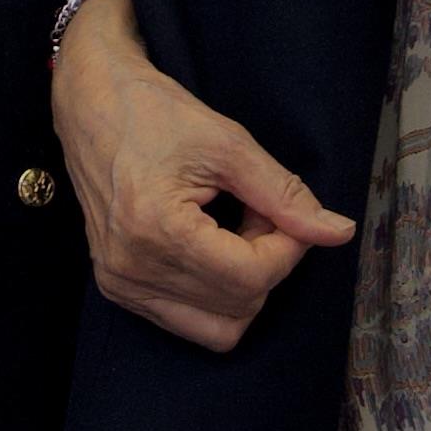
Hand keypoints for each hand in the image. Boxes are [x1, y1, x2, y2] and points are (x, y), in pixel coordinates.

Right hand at [52, 0, 353, 354]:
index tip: (282, 211)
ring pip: (218, 327)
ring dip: (243, 283)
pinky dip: (215, 293)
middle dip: (266, 261)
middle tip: (257, 212)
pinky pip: (188, 322)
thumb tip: (338, 232)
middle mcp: (131, 269)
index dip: (287, 249)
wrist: (92, 103)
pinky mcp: (117, 288)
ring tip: (233, 230)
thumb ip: (285, 195)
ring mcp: (120, 284)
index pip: (251, 278)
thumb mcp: (229, 143)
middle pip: (239, 305)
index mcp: (155, 230)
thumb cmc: (155, 112)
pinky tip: (211, 245)